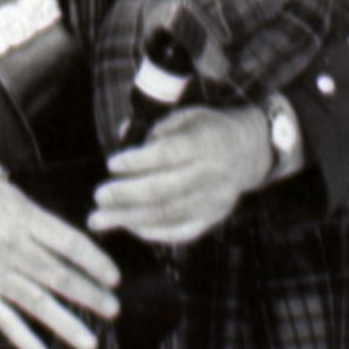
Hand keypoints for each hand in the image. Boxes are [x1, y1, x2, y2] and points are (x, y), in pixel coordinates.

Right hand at [0, 162, 121, 348]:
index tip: (114, 277)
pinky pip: (4, 321)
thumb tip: (67, 228)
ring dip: (67, 324)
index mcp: (22, 219)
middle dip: (90, 295)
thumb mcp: (3, 189)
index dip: (95, 262)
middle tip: (113, 309)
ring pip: (37, 303)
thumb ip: (35, 213)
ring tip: (91, 341)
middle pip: (59, 276)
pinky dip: (25, 341)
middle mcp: (10, 249)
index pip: (69, 244)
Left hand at [88, 106, 272, 247]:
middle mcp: (211, 173)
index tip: (111, 164)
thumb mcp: (186, 115)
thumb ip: (155, 126)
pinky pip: (180, 232)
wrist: (249, 151)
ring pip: (168, 214)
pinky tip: (128, 227)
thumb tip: (122, 131)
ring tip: (99, 221)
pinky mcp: (213, 218)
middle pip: (164, 190)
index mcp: (205, 142)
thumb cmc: (207, 130)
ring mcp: (214, 200)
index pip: (168, 154)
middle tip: (98, 197)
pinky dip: (152, 232)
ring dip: (130, 219)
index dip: (138, 161)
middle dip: (126, 195)